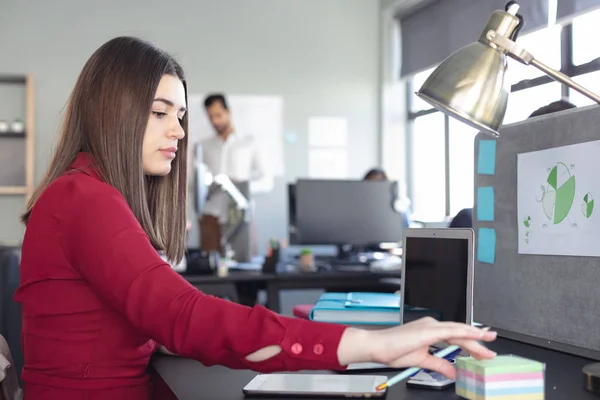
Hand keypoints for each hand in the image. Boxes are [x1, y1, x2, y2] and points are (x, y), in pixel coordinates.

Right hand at [337, 317, 496, 378]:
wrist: (376, 347)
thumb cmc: (392, 351)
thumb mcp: (421, 361)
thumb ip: (438, 365)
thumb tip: (452, 372)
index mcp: (429, 331)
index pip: (455, 337)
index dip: (471, 342)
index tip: (484, 348)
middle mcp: (431, 325)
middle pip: (459, 334)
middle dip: (477, 341)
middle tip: (492, 347)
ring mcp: (429, 326)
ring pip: (457, 331)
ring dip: (474, 337)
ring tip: (488, 341)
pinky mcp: (427, 331)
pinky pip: (450, 330)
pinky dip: (464, 332)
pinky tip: (475, 334)